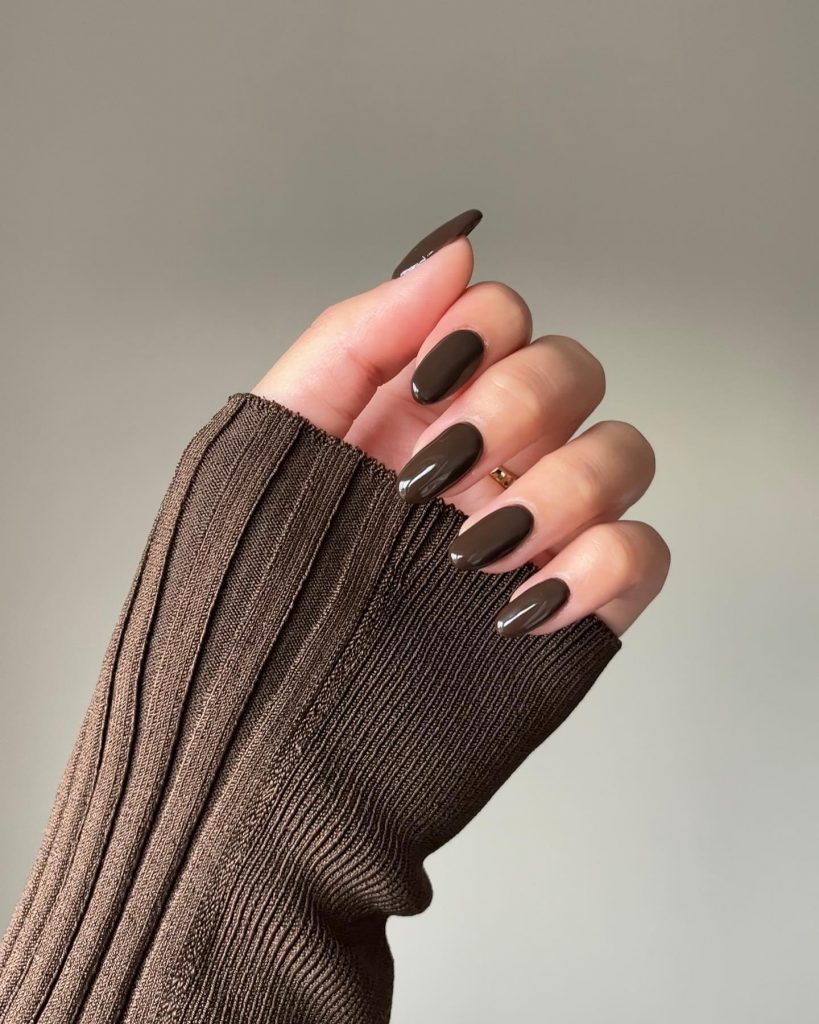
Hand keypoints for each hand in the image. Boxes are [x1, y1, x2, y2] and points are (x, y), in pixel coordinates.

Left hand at [254, 210, 668, 637]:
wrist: (267, 739)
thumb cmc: (250, 595)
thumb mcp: (272, 441)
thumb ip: (358, 336)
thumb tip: (448, 248)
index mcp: (418, 414)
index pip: (499, 316)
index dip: (477, 332)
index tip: (423, 386)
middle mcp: (486, 461)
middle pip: (571, 371)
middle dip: (516, 407)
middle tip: (438, 475)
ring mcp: (534, 531)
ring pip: (622, 452)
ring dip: (560, 486)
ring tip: (474, 548)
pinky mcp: (573, 606)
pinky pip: (641, 553)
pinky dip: (601, 564)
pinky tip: (523, 598)